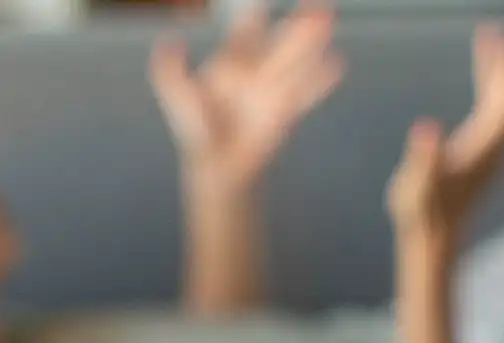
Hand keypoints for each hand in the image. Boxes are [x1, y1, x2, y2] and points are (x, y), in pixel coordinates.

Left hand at [151, 2, 344, 184]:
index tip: (257, 9)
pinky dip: (318, 81)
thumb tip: (167, 44)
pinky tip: (335, 63)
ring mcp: (271, 91)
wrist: (217, 165)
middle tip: (312, 5)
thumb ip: (170, 73)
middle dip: (295, 25)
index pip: (243, 37)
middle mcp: (255, 72)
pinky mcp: (284, 112)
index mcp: (230, 64)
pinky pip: (305, 93)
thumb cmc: (197, 129)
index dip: (250, 23)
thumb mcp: (179, 98)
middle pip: (278, 44)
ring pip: (295, 61)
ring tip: (326, 19)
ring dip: (311, 42)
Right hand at [387, 20, 503, 251]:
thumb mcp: (417, 184)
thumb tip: (426, 129)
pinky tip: (486, 73)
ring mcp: (491, 148)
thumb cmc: (422, 211)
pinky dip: (492, 86)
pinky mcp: (482, 150)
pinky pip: (494, 109)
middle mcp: (496, 145)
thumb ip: (423, 156)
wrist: (433, 237)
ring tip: (503, 38)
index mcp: (485, 148)